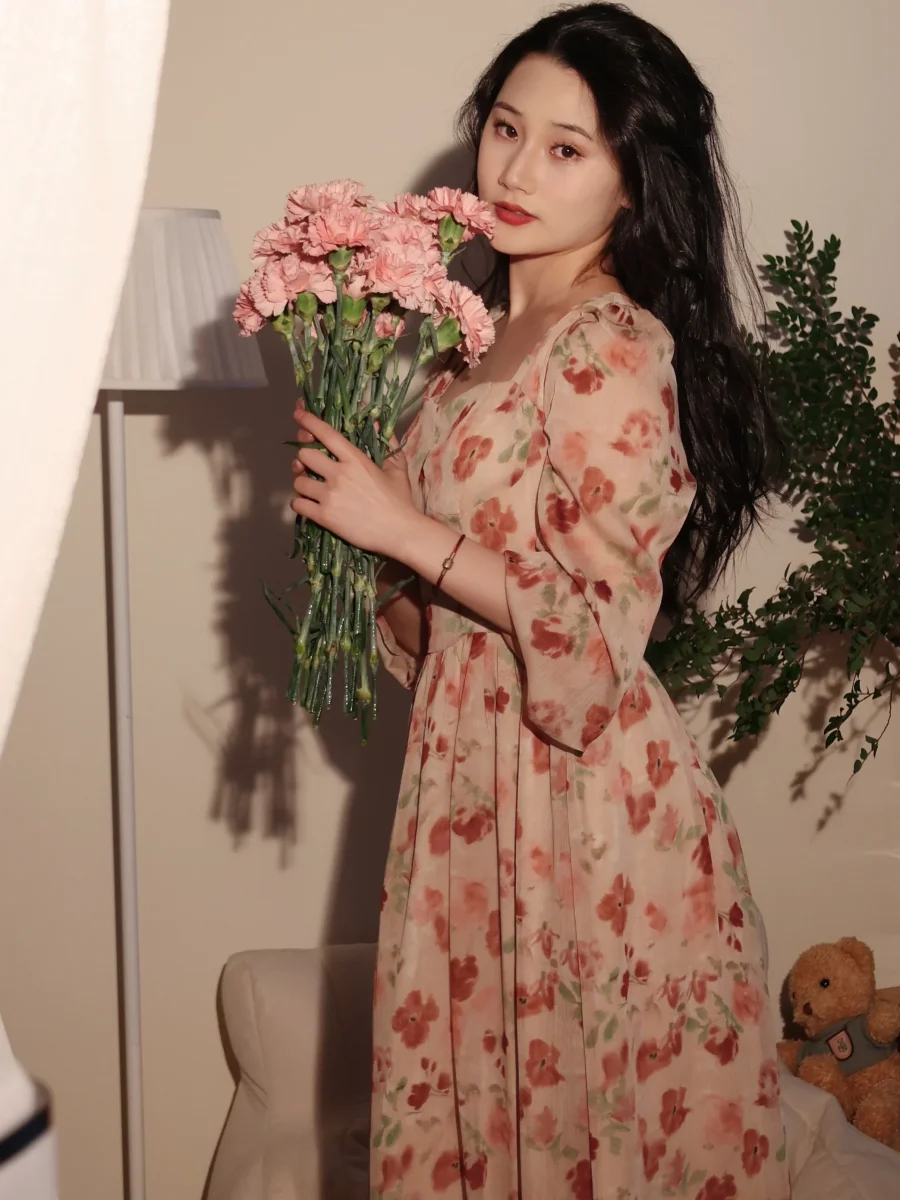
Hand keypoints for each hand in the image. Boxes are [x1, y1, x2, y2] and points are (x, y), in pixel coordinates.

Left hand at [290, 406, 418, 557]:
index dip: (309, 421)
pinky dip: (300, 504)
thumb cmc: (401, 500)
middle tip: (311, 467)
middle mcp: (339, 474)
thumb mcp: (397, 467)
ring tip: (312, 489)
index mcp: (356, 460)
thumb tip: (377, 421)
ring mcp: (330, 496)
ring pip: (298, 481)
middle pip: (304, 455)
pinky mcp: (325, 516)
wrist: (400, 532)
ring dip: (302, 484)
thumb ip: (386, 442)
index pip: (326, 433)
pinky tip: (309, 505)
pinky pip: (298, 504)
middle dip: (305, 460)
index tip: (298, 415)